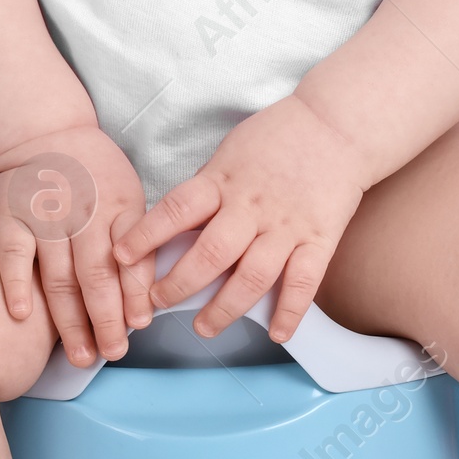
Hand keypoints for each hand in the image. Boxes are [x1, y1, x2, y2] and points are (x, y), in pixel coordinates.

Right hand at [0, 124, 155, 366]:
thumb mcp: (128, 193)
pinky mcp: (11, 217)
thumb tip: (145, 294)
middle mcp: (83, 214)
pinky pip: (13, 255)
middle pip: (96, 276)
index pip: (131, 258)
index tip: (139, 326)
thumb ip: (135, 237)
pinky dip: (15, 285)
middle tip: (113, 353)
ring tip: (82, 355)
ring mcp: (45, 217)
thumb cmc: (93, 170)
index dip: (136, 295)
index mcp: (119, 206)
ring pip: (59, 278)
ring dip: (70, 321)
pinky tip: (22, 315)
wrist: (43, 131)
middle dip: (107, 320)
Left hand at [111, 94, 368, 343]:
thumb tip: (175, 225)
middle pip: (211, 254)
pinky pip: (304, 281)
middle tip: (158, 303)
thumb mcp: (230, 152)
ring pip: (253, 277)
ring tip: (204, 327)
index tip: (121, 257)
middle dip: (179, 285)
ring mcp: (287, 226)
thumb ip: (207, 189)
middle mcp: (252, 207)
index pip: (177, 210)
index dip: (146, 236)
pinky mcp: (319, 238)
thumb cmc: (278, 136)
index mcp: (224, 181)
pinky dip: (290, 311)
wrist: (337, 125)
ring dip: (225, 308)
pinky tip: (277, 333)